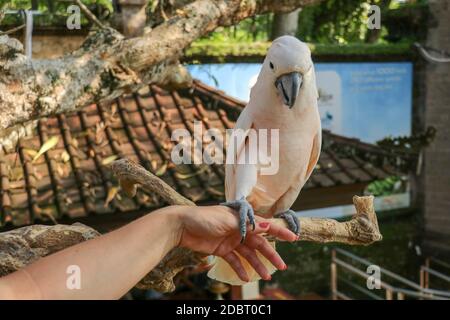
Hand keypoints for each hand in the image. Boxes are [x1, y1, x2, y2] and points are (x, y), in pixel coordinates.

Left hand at [171, 205, 297, 281]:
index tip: (293, 238)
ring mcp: (230, 240)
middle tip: (281, 267)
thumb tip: (267, 225)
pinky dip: (240, 269)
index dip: (279, 231)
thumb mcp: (227, 220)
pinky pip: (234, 260)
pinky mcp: (221, 249)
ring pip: (248, 254)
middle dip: (270, 255)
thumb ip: (248, 225)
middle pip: (259, 243)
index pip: (264, 225)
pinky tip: (245, 278)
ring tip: (266, 277)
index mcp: (242, 218)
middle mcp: (239, 229)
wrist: (181, 226)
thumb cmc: (204, 218)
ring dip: (257, 265)